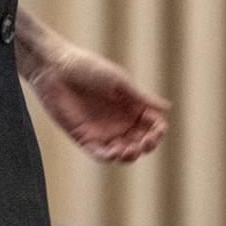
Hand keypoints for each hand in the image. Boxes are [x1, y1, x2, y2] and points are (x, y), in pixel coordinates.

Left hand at [27, 46, 170, 163]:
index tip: (157, 130)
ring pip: (123, 152)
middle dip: (147, 146)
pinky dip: (109, 157)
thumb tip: (167, 107)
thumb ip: (141, 97)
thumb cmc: (90, 68)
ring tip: (129, 150)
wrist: (57, 69)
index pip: (151, 124)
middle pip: (140, 141)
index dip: (158, 130)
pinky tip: (114, 152)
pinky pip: (100, 154)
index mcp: (131, 105)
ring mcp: (102, 131)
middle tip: (144, 143)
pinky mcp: (84, 138)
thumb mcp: (119, 82)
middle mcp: (119, 121)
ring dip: (130, 155)